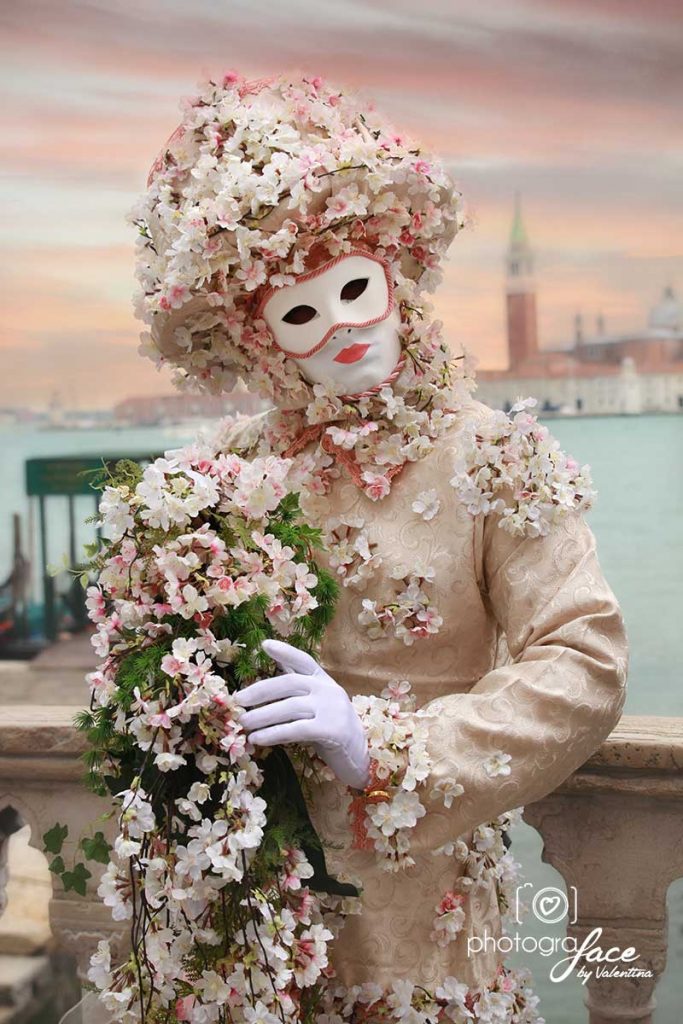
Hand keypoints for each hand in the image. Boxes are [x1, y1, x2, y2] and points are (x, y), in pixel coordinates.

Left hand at [237, 639, 369, 788]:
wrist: (359, 754)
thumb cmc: (331, 727)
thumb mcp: (317, 702)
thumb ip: (297, 689)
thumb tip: (266, 679)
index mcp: (324, 680)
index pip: (304, 660)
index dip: (285, 652)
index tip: (265, 645)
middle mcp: (328, 690)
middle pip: (289, 683)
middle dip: (261, 691)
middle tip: (239, 700)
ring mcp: (331, 709)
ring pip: (289, 707)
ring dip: (262, 716)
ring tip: (244, 723)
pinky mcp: (331, 730)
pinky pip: (296, 730)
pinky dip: (273, 734)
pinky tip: (258, 739)